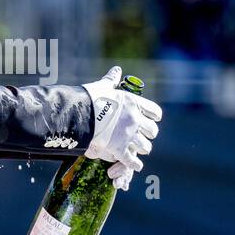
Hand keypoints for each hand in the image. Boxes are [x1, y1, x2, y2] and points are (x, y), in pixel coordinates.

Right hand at [80, 65, 162, 182]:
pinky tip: (136, 165)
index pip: (154, 112)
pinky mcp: (119, 149)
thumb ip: (111, 80)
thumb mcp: (103, 86)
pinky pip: (132, 161)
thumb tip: (117, 70)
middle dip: (148, 134)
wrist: (79, 113)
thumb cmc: (90, 98)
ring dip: (142, 148)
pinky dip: (135, 164)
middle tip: (144, 135)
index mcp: (134, 103)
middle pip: (152, 131)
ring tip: (139, 149)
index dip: (154, 116)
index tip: (153, 118)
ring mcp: (128, 136)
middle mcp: (135, 120)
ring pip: (145, 147)